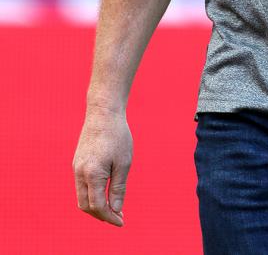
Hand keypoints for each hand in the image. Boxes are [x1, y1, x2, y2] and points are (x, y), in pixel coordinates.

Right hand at [72, 106, 131, 225]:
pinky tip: (104, 193)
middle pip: (86, 206)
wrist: (103, 112)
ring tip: (113, 208)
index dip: (109, 217)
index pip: (97, 206)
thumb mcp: (124, 163)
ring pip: (81, 197)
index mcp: (92, 174)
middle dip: (101, 215)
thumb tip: (115, 210)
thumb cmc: (117, 136)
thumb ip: (118, 188)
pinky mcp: (77, 162)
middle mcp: (80, 173)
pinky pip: (81, 186)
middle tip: (118, 217)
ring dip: (95, 206)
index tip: (122, 222)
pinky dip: (91, 194)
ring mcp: (76, 167)